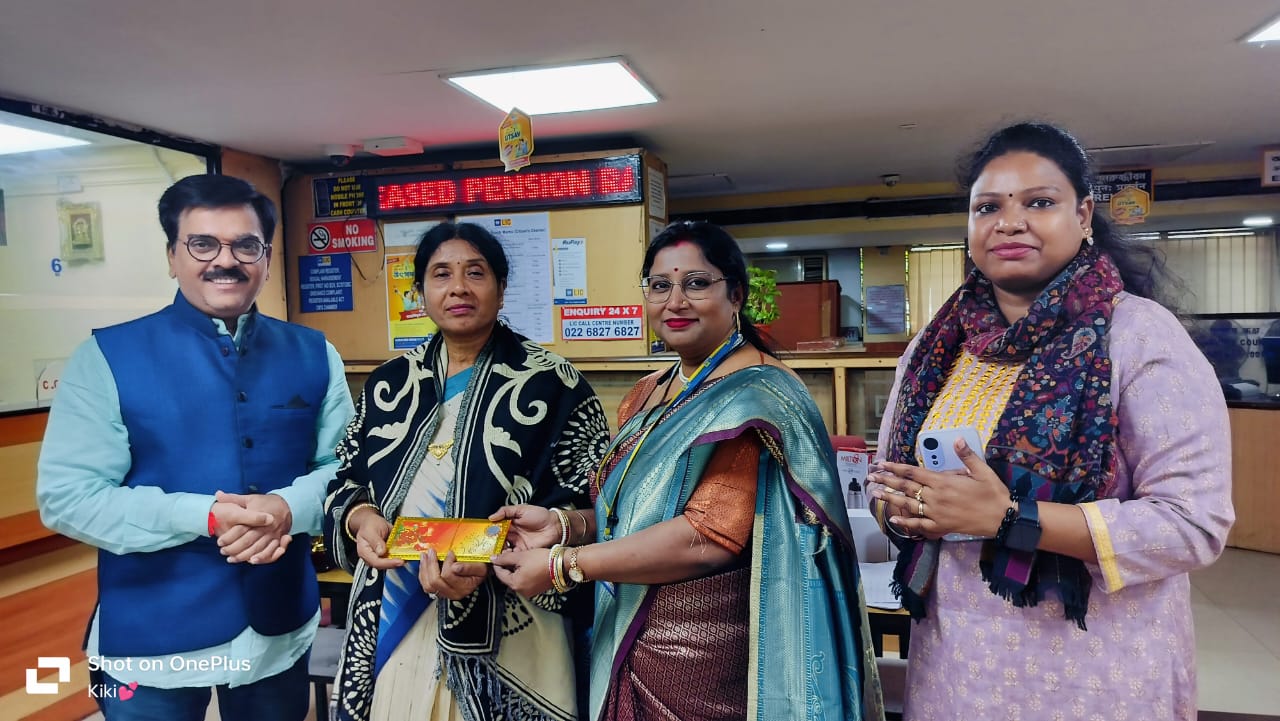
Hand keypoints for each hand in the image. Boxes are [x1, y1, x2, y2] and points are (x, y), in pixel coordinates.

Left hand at [213, 491, 292, 563]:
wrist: (288, 505)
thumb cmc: (266, 503)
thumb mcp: (250, 498)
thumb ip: (233, 498)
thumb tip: (218, 495)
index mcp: (257, 516)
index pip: (241, 529)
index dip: (229, 537)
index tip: (219, 542)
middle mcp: (265, 527)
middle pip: (248, 541)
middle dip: (234, 548)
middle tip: (223, 552)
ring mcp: (272, 535)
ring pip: (257, 548)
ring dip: (244, 555)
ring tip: (231, 559)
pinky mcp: (278, 540)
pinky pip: (270, 552)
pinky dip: (262, 558)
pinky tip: (252, 561)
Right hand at [347, 504, 403, 570]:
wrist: (371, 522)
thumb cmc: (369, 525)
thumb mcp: (370, 530)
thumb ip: (375, 541)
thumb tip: (381, 552)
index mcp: (365, 552)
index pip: (376, 562)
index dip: (388, 563)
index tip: (399, 561)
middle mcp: (373, 556)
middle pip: (384, 564)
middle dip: (396, 563)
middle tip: (406, 559)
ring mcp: (381, 555)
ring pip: (391, 561)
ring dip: (400, 558)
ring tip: (409, 555)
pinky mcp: (387, 553)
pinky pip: (395, 555)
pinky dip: (401, 553)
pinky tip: (408, 551)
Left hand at [418, 549, 488, 599]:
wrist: (479, 576)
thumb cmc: (480, 570)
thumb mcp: (481, 567)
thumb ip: (470, 567)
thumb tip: (455, 566)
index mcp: (464, 587)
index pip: (449, 576)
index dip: (447, 562)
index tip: (450, 552)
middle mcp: (453, 593)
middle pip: (435, 582)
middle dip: (432, 564)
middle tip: (432, 551)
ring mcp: (444, 594)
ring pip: (428, 585)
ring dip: (425, 568)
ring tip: (425, 555)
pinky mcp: (438, 592)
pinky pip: (425, 586)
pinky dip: (422, 573)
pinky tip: (423, 563)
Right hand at [489, 504, 560, 550]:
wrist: (555, 526)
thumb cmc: (540, 515)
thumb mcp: (522, 509)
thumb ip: (506, 511)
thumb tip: (491, 517)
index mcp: (511, 524)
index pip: (497, 529)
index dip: (490, 532)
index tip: (482, 534)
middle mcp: (512, 535)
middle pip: (498, 540)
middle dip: (491, 543)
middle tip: (485, 545)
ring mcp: (518, 544)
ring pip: (504, 549)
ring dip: (498, 551)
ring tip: (494, 551)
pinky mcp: (523, 552)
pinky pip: (513, 556)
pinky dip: (507, 556)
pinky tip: (504, 555)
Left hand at [490, 547, 553, 597]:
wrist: (562, 564)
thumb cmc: (543, 560)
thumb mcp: (521, 556)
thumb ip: (505, 558)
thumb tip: (494, 559)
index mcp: (515, 584)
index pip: (499, 574)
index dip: (497, 562)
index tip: (498, 555)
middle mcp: (522, 591)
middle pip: (508, 577)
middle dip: (507, 565)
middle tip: (509, 553)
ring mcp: (530, 591)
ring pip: (517, 578)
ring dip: (516, 568)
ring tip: (520, 556)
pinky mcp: (537, 589)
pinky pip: (526, 580)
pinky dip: (524, 572)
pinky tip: (528, 563)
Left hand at [870, 438, 1012, 539]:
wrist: (1002, 519)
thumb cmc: (993, 493)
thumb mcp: (983, 471)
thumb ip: (967, 456)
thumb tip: (957, 439)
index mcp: (943, 482)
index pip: (913, 473)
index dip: (895, 468)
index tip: (881, 463)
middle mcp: (935, 498)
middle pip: (905, 488)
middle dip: (886, 481)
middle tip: (870, 477)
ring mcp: (936, 513)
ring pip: (908, 505)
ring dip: (890, 499)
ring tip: (875, 493)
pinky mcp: (940, 527)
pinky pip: (919, 525)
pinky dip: (906, 522)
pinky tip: (894, 520)